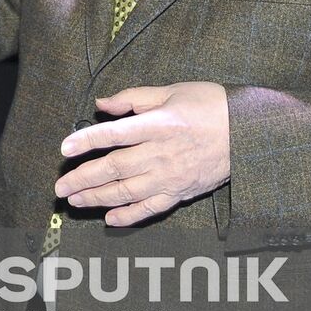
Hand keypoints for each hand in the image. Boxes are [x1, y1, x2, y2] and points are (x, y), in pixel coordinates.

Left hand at [55, 81, 229, 226]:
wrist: (250, 133)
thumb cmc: (211, 106)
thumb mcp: (172, 91)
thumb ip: (133, 98)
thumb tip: (102, 104)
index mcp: (158, 125)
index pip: (114, 135)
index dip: (87, 141)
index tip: (65, 148)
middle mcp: (161, 154)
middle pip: (114, 169)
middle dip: (83, 178)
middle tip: (60, 186)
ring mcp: (171, 177)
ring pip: (127, 192)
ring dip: (98, 198)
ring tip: (76, 200)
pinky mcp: (181, 192)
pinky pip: (151, 209)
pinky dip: (130, 216)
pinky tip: (110, 219)